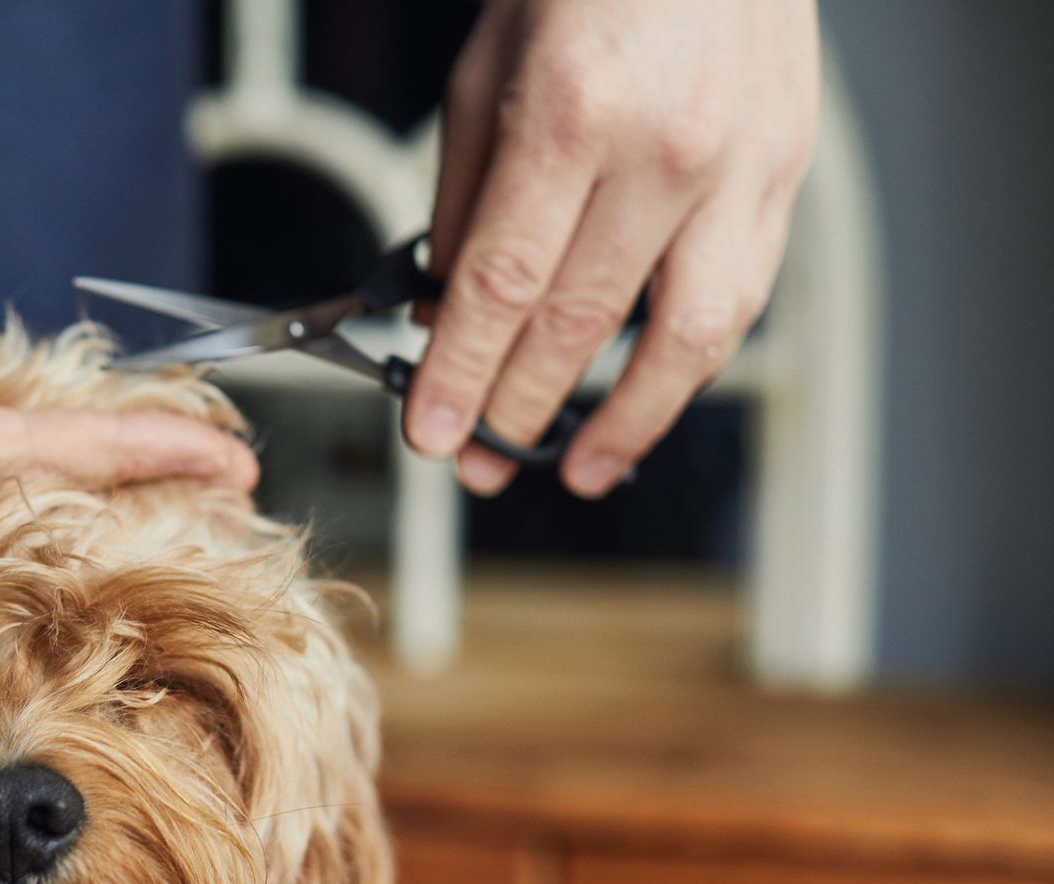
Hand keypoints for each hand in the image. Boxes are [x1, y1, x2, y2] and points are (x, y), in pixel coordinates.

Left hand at [405, 0, 819, 496]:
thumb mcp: (484, 77)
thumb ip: (464, 206)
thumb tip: (440, 314)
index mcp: (573, 115)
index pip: (503, 286)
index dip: (461, 374)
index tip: (432, 432)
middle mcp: (666, 149)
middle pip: (579, 324)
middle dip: (517, 408)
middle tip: (477, 457)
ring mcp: (742, 167)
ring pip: (685, 338)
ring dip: (623, 421)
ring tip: (576, 469)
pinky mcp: (787, 177)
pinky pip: (740, 302)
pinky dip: (687, 370)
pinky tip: (645, 405)